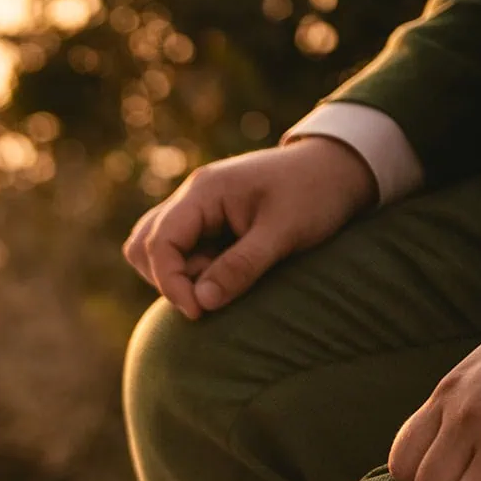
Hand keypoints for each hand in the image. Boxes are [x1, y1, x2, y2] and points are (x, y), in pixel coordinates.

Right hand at [123, 137, 376, 318]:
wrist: (338, 167)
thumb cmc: (315, 194)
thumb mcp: (283, 232)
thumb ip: (241, 267)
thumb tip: (201, 304)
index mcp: (204, 191)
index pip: (159, 243)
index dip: (172, 283)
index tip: (199, 312)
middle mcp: (191, 196)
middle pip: (143, 245)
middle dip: (168, 279)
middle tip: (211, 293)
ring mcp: (195, 208)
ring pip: (153, 247)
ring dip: (175, 275)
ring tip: (219, 282)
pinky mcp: (205, 221)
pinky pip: (176, 249)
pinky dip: (188, 269)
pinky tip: (221, 275)